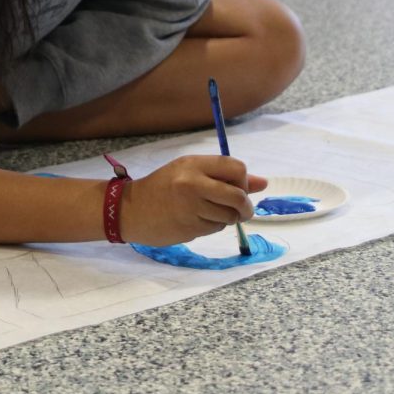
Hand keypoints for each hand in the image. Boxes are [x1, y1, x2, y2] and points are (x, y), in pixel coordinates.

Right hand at [120, 155, 265, 246]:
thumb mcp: (190, 173)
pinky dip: (214, 227)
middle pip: (238, 195)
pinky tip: (198, 221)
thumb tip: (263, 183)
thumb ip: (225, 176)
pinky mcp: (190, 227)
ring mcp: (191, 206)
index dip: (244, 180)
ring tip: (211, 213)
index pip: (236, 167)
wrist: (130, 210)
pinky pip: (216, 228)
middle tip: (242, 211)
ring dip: (228, 218)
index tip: (238, 187)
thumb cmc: (162, 188)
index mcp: (194, 164)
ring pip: (229, 215)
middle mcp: (193, 183)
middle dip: (245, 207)